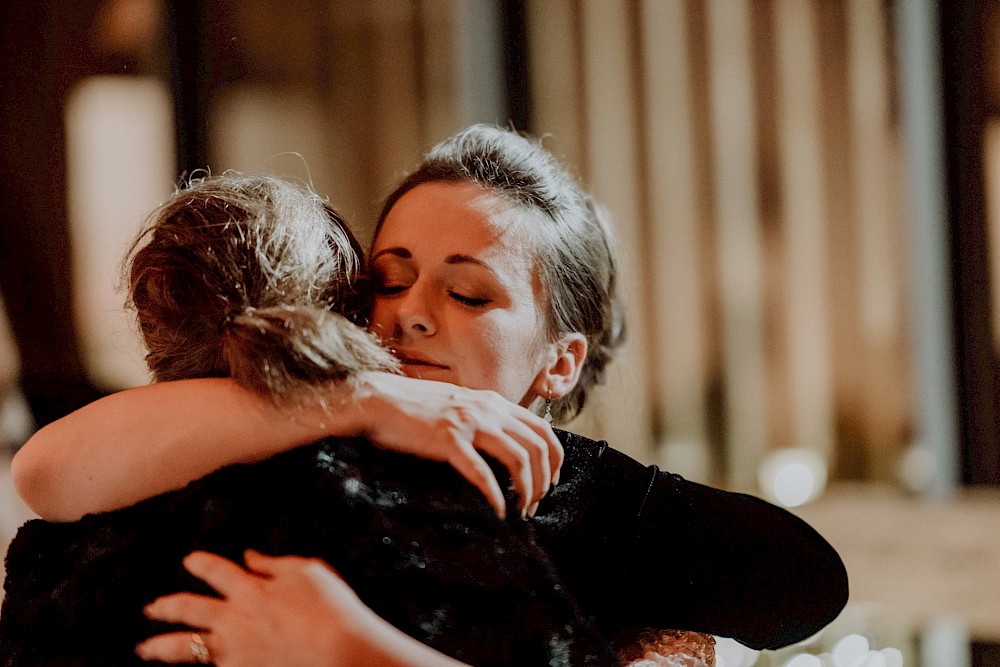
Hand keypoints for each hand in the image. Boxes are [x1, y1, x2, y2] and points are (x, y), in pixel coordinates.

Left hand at [136, 551, 373, 666]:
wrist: (340, 652)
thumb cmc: (331, 608)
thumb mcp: (308, 573)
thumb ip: (274, 565)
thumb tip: (250, 557)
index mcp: (251, 589)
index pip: (216, 571)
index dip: (200, 564)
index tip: (189, 560)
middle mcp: (235, 619)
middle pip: (188, 609)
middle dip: (166, 607)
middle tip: (151, 608)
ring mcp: (234, 650)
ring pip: (184, 648)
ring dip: (160, 647)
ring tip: (143, 650)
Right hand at [354, 373, 562, 518]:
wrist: (378, 399)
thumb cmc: (416, 407)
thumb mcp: (460, 405)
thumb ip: (484, 418)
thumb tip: (505, 443)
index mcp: (494, 402)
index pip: (543, 429)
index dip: (555, 459)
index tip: (550, 481)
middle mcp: (488, 409)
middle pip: (538, 447)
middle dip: (543, 480)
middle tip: (535, 504)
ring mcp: (469, 423)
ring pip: (519, 459)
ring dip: (526, 489)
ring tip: (521, 510)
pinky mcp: (448, 439)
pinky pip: (482, 472)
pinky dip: (495, 495)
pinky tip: (497, 511)